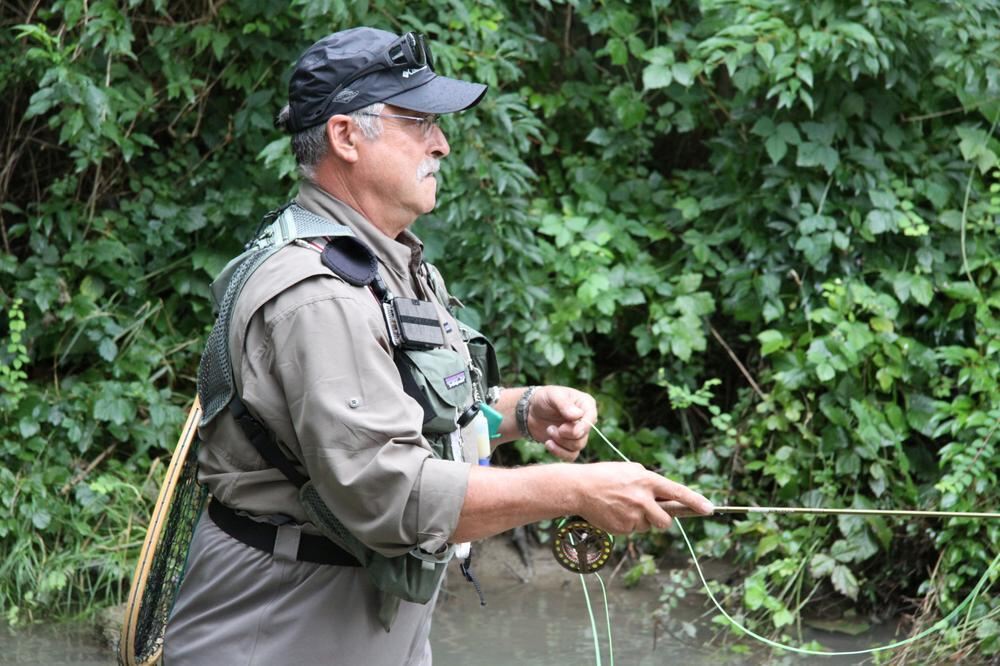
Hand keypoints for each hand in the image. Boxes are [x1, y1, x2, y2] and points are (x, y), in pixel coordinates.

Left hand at [527, 385, 597, 461]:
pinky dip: (559, 452)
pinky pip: (571, 456)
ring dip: (560, 442)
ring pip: (577, 446)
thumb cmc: (544, 398)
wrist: (530, 411)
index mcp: (586, 404)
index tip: (562, 428)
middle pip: (583, 435)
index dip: (580, 427)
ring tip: (549, 430)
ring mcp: (579, 433)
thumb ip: (564, 404)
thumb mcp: (552, 395)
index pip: (591, 419)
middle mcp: (585, 420)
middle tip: (551, 428)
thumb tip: (578, 415)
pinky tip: (548, 443)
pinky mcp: (570, 444)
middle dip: (565, 435)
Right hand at [573, 462, 713, 533]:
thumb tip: (666, 495)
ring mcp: (633, 516)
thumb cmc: (605, 476)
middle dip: (661, 519)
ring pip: (648, 526)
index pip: (677, 492)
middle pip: (665, 520)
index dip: (695, 502)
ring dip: (641, 520)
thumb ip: (649, 482)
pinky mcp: (623, 528)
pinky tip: (614, 513)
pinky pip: (633, 531)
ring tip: (623, 507)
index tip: (710, 509)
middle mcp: (643, 499)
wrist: (579, 488)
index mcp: (647, 480)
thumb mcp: (630, 471)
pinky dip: (627, 524)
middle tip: (649, 511)